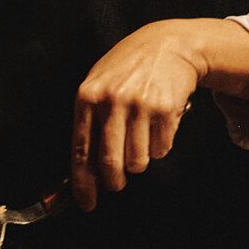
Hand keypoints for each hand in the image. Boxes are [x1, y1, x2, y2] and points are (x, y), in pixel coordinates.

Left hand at [71, 18, 248, 210]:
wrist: (167, 44)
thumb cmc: (128, 68)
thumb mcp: (99, 84)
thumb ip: (90, 122)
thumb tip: (86, 169)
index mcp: (88, 97)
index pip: (81, 150)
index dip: (83, 183)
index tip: (87, 203)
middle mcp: (111, 101)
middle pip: (111, 164)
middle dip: (115, 181)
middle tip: (118, 181)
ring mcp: (139, 105)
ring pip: (138, 161)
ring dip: (140, 159)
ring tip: (141, 135)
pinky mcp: (165, 110)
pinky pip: (161, 149)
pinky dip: (160, 144)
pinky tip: (158, 123)